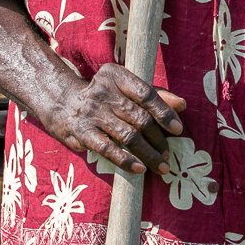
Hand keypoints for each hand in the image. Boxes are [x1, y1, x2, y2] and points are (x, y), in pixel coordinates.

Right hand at [40, 62, 185, 174]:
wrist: (62, 104)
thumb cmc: (103, 97)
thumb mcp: (124, 88)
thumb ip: (153, 95)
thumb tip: (181, 105)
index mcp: (116, 75)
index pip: (145, 93)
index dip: (164, 112)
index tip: (177, 129)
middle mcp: (103, 92)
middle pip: (139, 117)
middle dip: (158, 139)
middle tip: (168, 154)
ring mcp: (92, 113)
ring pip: (127, 136)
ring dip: (148, 153)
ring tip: (161, 166)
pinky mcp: (82, 133)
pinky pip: (108, 149)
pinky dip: (126, 161)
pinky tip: (140, 169)